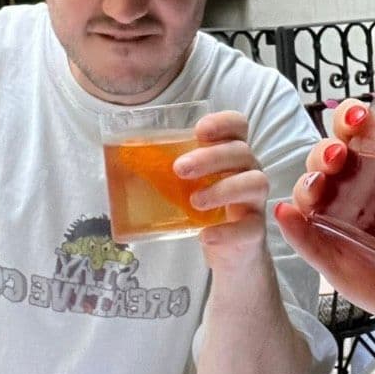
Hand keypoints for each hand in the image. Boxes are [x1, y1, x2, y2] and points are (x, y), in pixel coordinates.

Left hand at [175, 111, 269, 263]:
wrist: (229, 250)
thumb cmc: (205, 208)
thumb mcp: (186, 184)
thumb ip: (166, 169)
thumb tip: (119, 156)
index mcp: (231, 153)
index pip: (238, 125)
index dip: (223, 122)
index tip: (199, 130)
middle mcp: (249, 170)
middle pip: (241, 152)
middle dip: (210, 157)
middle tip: (179, 169)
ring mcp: (255, 200)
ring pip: (254, 183)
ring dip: (222, 189)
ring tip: (194, 202)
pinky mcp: (255, 230)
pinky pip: (250, 227)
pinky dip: (227, 231)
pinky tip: (205, 235)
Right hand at [273, 100, 374, 331]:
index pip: (361, 125)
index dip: (354, 115)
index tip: (363, 117)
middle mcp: (361, 183)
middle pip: (330, 149)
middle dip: (330, 144)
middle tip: (342, 153)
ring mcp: (344, 218)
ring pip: (313, 187)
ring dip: (310, 178)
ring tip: (319, 186)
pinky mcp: (334, 254)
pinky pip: (306, 237)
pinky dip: (293, 226)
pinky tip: (289, 216)